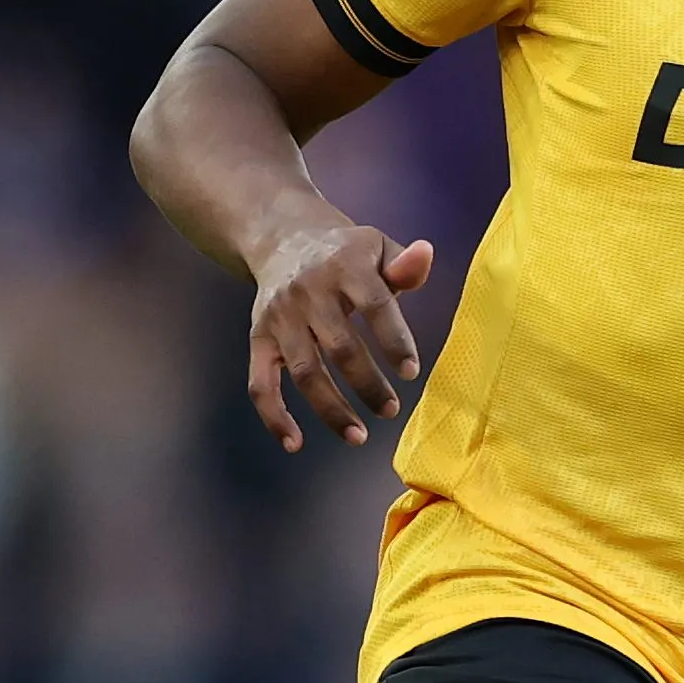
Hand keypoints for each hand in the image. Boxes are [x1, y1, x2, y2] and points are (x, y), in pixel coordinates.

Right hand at [246, 223, 432, 450]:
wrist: (283, 239)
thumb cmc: (344, 253)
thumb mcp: (377, 247)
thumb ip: (404, 264)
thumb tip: (424, 256)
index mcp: (345, 265)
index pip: (374, 305)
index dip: (394, 340)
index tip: (410, 372)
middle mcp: (308, 291)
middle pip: (340, 346)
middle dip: (368, 384)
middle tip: (391, 410)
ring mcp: (280, 317)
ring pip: (305, 371)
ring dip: (331, 409)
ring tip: (358, 436)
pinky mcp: (259, 338)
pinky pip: (260, 383)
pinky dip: (273, 416)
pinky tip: (294, 442)